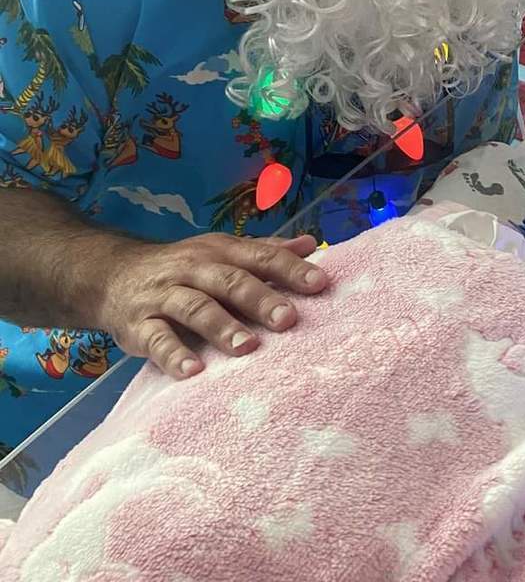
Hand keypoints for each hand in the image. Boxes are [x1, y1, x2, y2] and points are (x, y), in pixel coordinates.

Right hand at [96, 233, 327, 378]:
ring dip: (222, 326)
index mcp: (221, 251)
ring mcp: (165, 296)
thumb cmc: (185, 268)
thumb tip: (311, 244)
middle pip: (231, 281)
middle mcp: (194, 269)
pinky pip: (156, 340)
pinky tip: (193, 372)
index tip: (320, 284)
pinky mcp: (139, 326)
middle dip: (260, 299)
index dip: (290, 269)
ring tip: (248, 348)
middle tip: (289, 319)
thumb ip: (266, 252)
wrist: (113, 276)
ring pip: (195, 307)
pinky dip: (174, 355)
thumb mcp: (223, 253)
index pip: (260, 256)